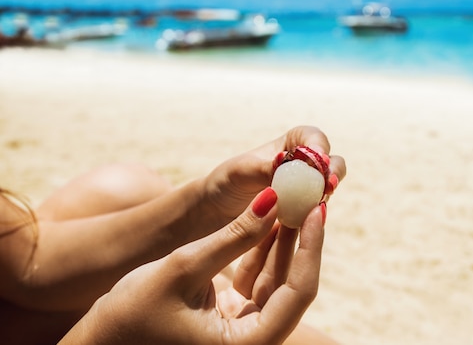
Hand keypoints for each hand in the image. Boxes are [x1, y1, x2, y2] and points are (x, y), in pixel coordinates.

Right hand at [60, 188, 325, 344]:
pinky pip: (258, 279)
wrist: (100, 341)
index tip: (317, 209)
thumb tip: (274, 200)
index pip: (299, 292)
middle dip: (301, 239)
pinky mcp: (233, 317)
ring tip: (290, 199)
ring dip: (282, 240)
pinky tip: (266, 218)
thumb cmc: (130, 314)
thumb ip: (233, 236)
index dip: (312, 247)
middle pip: (293, 284)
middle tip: (308, 197)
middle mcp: (254, 340)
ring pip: (277, 279)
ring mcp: (245, 329)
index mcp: (248, 344)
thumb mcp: (183, 269)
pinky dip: (260, 250)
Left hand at [204, 125, 345, 222]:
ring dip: (327, 193)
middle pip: (330, 161)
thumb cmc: (227, 183)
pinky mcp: (303, 210)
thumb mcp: (241, 172)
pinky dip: (316, 213)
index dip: (319, 146)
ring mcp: (306, 188)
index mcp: (289, 144)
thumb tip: (282, 160)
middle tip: (329, 184)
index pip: (312, 137)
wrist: (216, 211)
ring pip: (327, 186)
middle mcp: (302, 164)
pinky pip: (316, 210)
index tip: (318, 160)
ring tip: (321, 203)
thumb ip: (264, 167)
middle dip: (333, 170)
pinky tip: (308, 220)